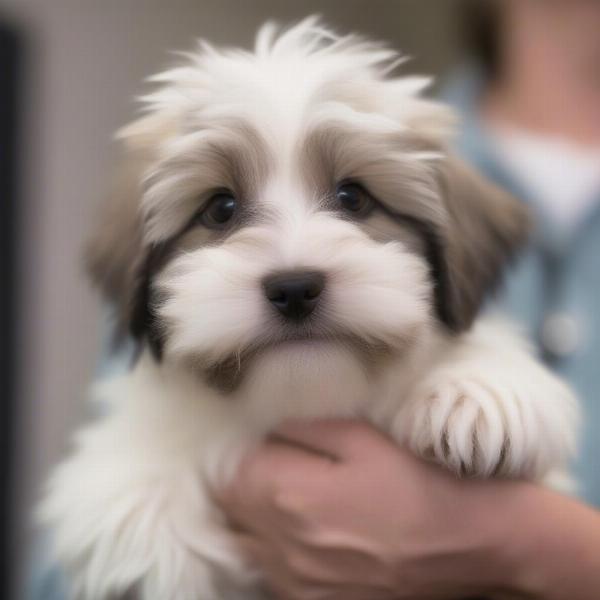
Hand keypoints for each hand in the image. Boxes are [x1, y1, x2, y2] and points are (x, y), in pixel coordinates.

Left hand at [217, 420, 523, 599]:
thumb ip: (307, 428)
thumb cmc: (412, 483)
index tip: (259, 439)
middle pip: (229, 505)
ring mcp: (292, 579)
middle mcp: (280, 543)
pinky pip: (265, 568)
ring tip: (280, 495)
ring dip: (249, 514)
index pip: (231, 469)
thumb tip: (270, 425)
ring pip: (241, 538)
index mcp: (290, 494)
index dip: (240, 449)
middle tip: (268, 461)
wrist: (459, 547)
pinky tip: (296, 532)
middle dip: (240, 479)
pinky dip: (268, 546)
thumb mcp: (364, 438)